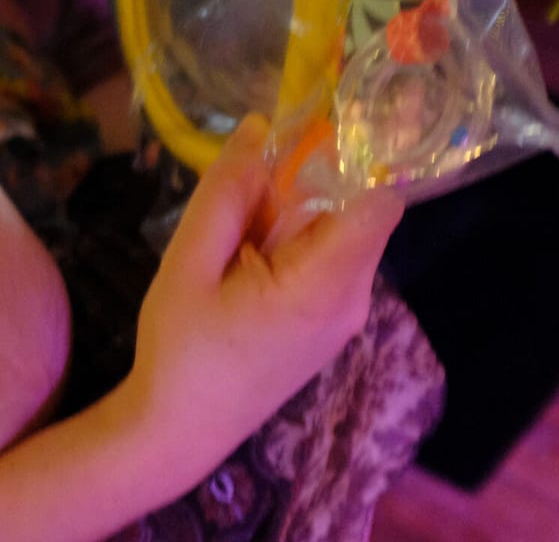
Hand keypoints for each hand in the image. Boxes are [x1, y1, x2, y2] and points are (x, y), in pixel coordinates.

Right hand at [126, 115, 402, 461]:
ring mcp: (345, 316)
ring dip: (296, 213)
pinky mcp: (330, 324)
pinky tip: (243, 263)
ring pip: (340, 231)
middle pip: (357, 209)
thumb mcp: (189, 263)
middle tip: (244, 191)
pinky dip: (293, 242)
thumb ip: (228, 193)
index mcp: (324, 286)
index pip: (381, 200)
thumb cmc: (180, 350)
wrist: (177, 433)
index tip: (315, 126)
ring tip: (235, 238)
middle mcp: (352, 300)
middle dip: (310, 182)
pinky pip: (328, 259)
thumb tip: (261, 126)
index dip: (359, 156)